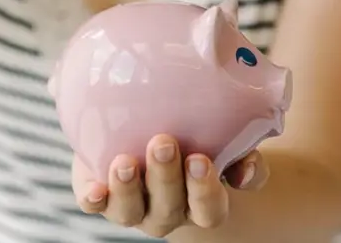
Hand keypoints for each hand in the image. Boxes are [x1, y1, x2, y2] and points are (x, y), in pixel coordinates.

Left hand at [71, 134, 269, 238]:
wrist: (147, 129)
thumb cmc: (195, 134)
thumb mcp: (221, 137)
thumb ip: (241, 148)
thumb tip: (247, 168)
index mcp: (200, 203)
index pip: (209, 209)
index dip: (204, 190)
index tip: (200, 159)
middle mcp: (167, 210)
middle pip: (169, 207)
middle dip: (165, 177)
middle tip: (163, 143)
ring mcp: (132, 206)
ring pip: (130, 211)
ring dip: (128, 189)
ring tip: (125, 162)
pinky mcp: (100, 192)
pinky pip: (94, 203)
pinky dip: (93, 199)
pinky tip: (93, 191)